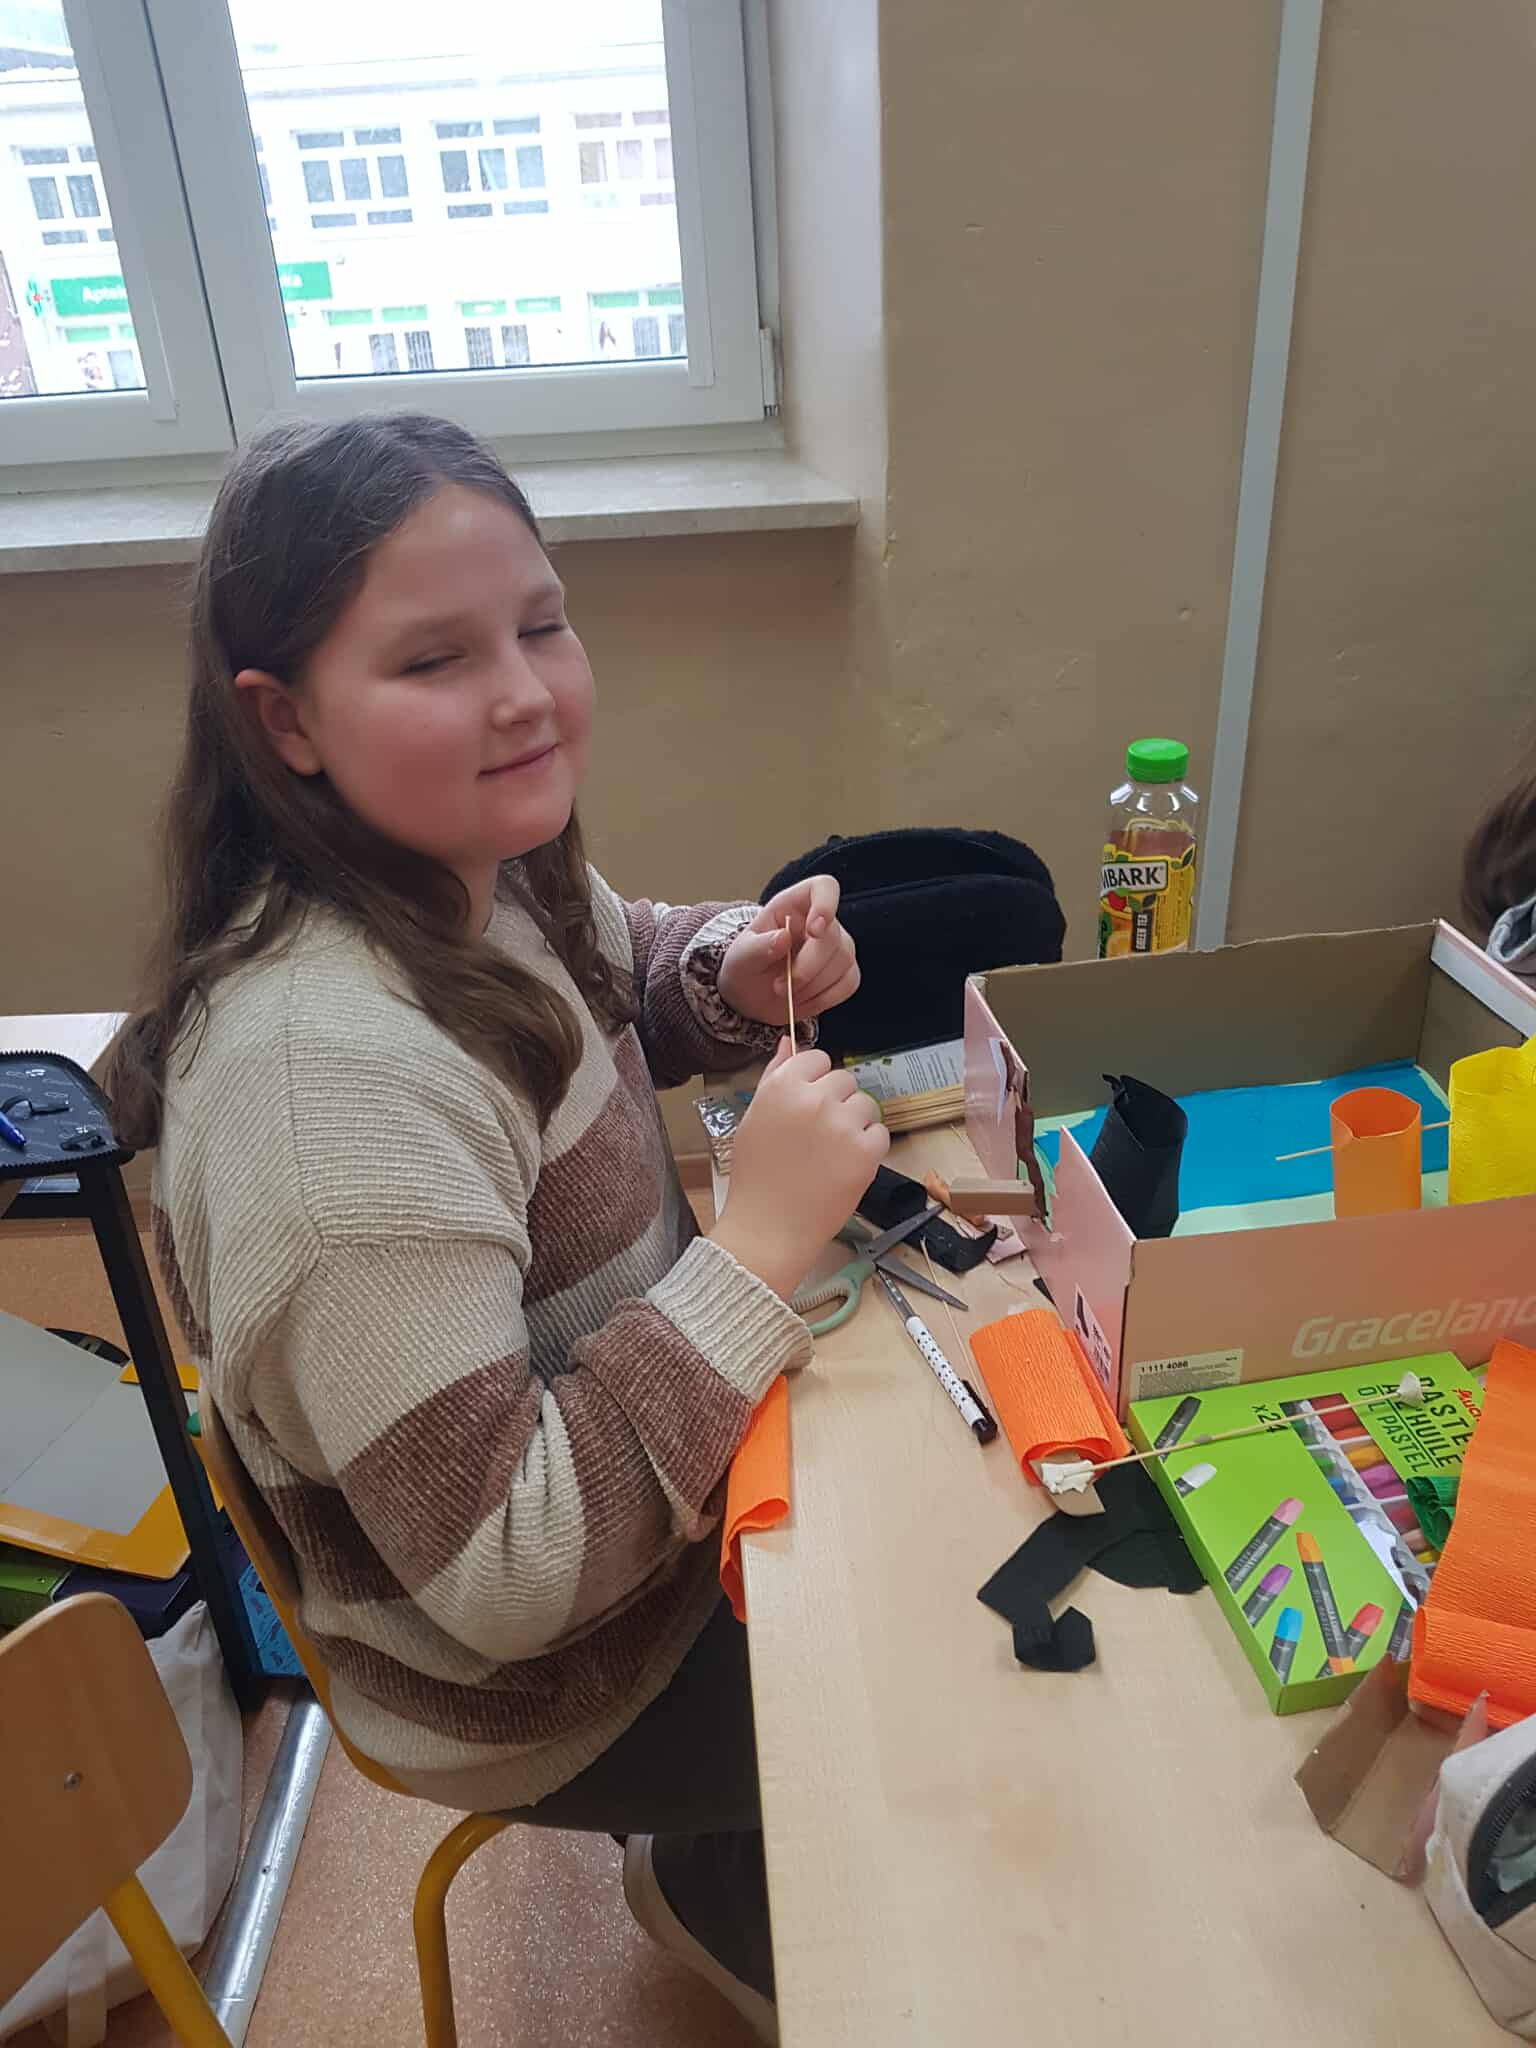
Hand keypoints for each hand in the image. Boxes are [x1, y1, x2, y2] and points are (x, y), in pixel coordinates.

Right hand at [710, 1039, 889, 1298]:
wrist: (769, 1229)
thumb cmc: (756, 1176)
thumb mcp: (753, 1119)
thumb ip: (774, 1076)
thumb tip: (789, 1042)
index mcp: (783, 1086)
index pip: (817, 1058)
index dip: (815, 1081)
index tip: (808, 1105)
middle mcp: (814, 1098)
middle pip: (844, 1080)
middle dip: (836, 1103)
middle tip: (817, 1136)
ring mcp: (843, 1124)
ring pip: (866, 1105)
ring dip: (855, 1124)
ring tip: (830, 1153)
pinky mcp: (866, 1152)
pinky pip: (879, 1133)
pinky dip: (868, 1148)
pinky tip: (843, 1166)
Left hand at [717, 876, 859, 1028]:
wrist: (751, 995)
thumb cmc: (746, 966)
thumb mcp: (741, 957)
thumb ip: (759, 947)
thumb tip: (783, 938)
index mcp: (793, 905)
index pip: (824, 887)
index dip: (826, 905)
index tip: (814, 931)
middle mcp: (821, 921)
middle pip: (833, 937)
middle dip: (807, 968)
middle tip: (779, 986)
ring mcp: (837, 947)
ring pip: (844, 961)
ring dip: (813, 986)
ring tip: (786, 994)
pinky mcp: (845, 972)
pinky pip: (849, 983)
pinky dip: (825, 998)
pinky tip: (803, 1000)